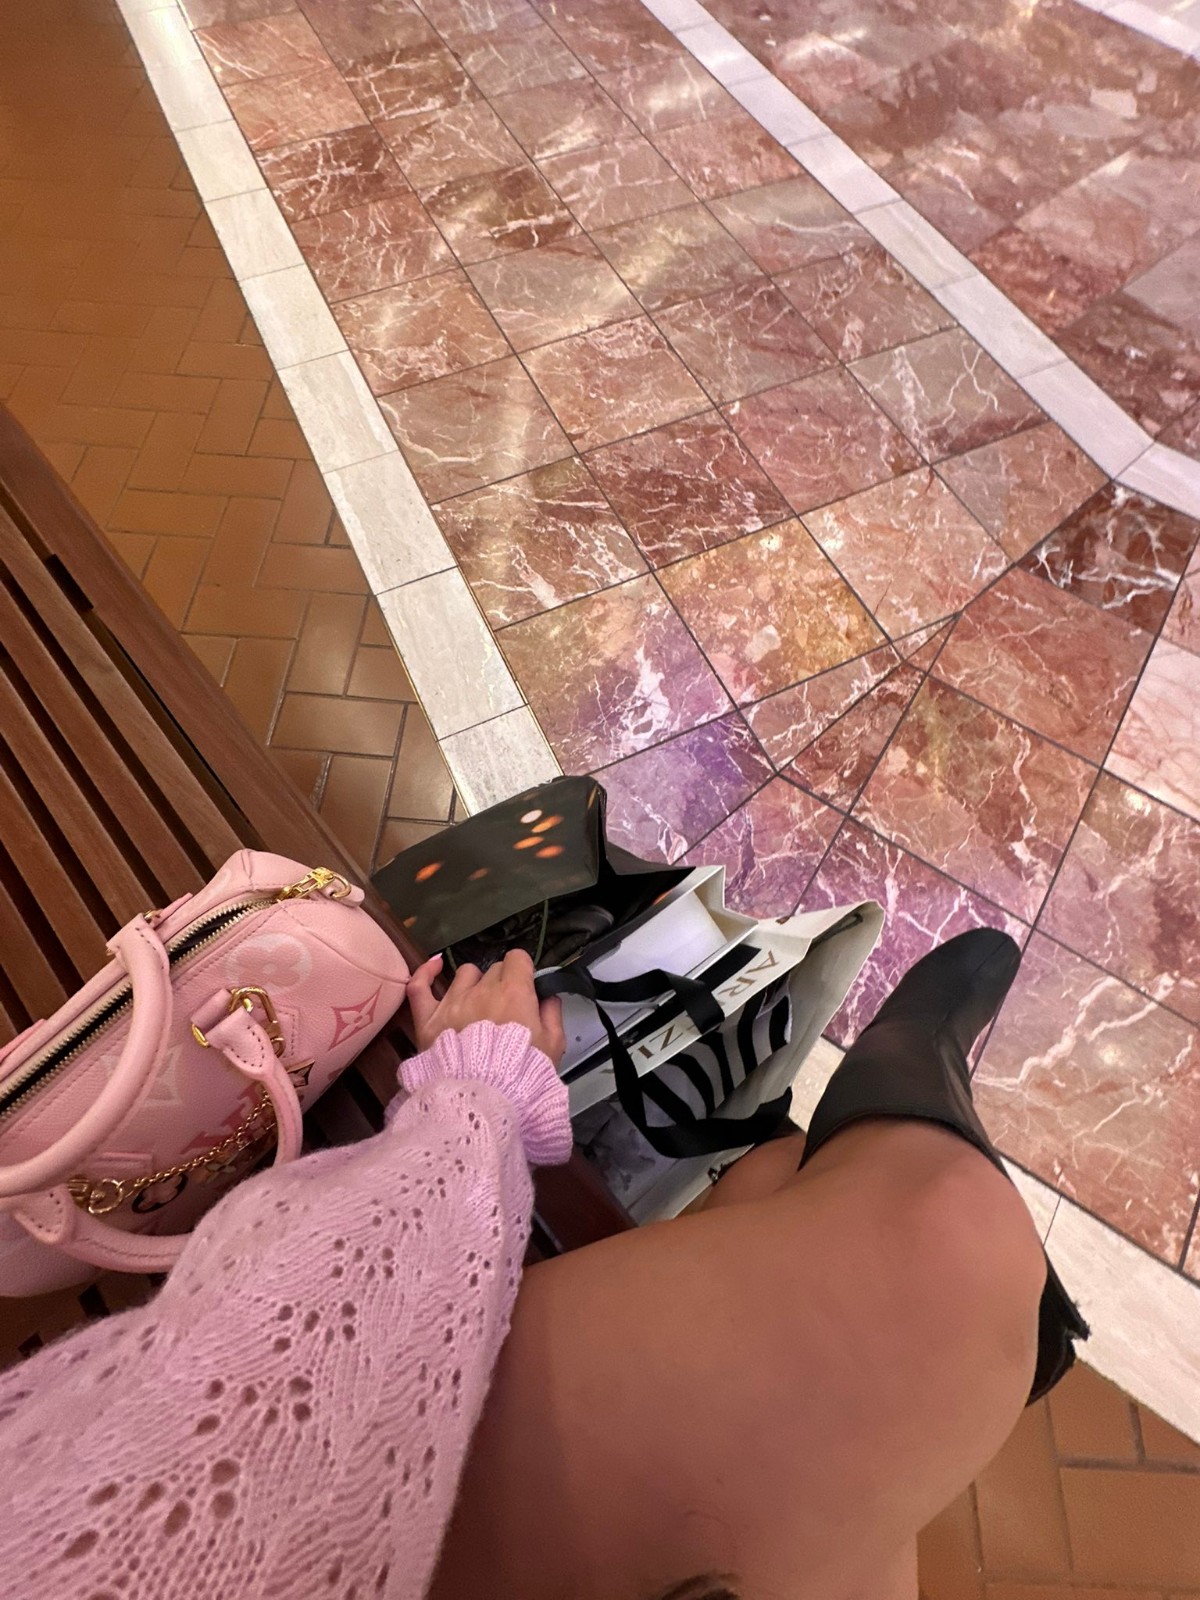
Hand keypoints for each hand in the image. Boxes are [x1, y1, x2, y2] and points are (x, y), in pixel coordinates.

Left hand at [406, 950, 566, 1067]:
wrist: (483, 1101)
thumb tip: (548, 996)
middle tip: (506, 1010)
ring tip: (478, 1003)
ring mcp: (452, 1002)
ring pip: (465, 974)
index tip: (526, 988)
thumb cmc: (522, 1076)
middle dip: (502, 983)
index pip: (518, 959)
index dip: (523, 972)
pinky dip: (426, 974)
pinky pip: (420, 986)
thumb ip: (552, 1014)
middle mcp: (482, 991)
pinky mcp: (428, 1019)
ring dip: (474, 983)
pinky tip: (435, 967)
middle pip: (494, 969)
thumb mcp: (554, 1047)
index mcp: (514, 993)